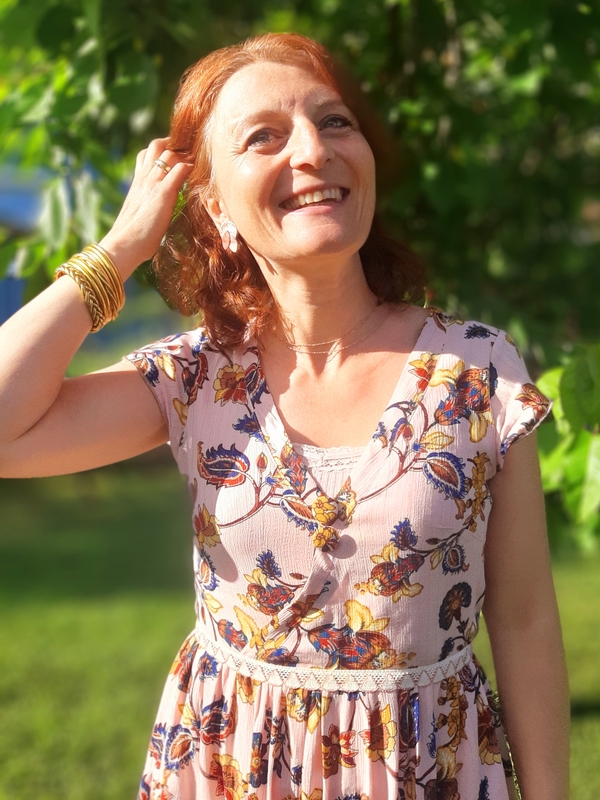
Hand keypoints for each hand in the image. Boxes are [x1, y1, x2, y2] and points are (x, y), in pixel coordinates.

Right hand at [99, 138, 192, 279]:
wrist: (124, 244)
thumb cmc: (133, 237)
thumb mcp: (140, 214)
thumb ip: (148, 206)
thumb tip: (156, 212)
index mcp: (137, 182)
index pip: (146, 154)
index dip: (161, 150)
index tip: (176, 154)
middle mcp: (144, 178)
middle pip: (156, 146)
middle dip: (174, 144)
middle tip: (189, 152)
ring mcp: (153, 183)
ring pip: (168, 152)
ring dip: (184, 154)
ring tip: (197, 160)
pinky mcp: (163, 193)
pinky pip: (179, 169)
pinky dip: (190, 167)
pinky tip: (198, 173)